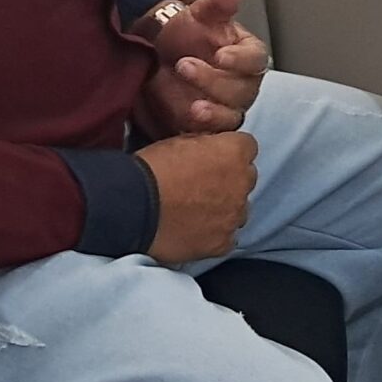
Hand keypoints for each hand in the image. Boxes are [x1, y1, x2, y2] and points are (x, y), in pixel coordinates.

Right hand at [135, 130, 257, 262]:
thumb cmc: (152, 168)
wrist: (133, 206)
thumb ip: (207, 144)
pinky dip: (215, 234)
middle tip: (202, 186)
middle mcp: (242, 183)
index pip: (248, 147)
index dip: (229, 152)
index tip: (214, 159)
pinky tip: (194, 230)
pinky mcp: (223, 242)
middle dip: (229, 180)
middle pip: (245, 178)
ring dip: (224, 208)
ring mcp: (234, 215)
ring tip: (195, 211)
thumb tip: (213, 148)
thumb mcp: (181, 139)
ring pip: (239, 209)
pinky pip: (228, 237)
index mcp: (235, 152)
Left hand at [144, 0, 269, 134]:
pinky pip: (214, 136)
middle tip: (183, 66)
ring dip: (213, 112)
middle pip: (243, 90)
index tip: (220, 55)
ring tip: (191, 106)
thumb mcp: (196, 15)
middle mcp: (242, 84)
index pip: (255, 59)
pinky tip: (188, 123)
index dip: (240, 60)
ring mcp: (227, 108)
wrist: (151, 60)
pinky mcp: (209, 128)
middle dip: (214, 81)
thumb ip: (218, 4)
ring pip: (232, 115)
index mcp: (245, 54)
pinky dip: (203, 131)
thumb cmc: (181, 35)